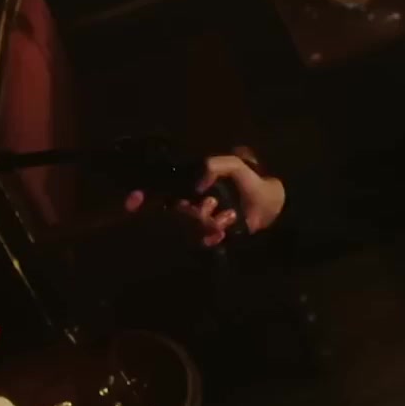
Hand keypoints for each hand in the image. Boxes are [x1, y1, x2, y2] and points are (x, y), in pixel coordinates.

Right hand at [123, 148, 286, 247]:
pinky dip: (212, 235)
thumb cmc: (252, 181)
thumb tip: (195, 187)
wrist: (273, 203)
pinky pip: (200, 240)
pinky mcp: (210, 235)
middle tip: (211, 207)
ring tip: (228, 216)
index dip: (141, 196)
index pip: (159, 190)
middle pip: (174, 212)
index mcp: (191, 184)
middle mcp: (191, 202)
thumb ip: (214, 166)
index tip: (131, 202)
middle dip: (190, 212)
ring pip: (188, 226)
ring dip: (206, 222)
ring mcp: (200, 220)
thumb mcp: (234, 165)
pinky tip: (228, 226)